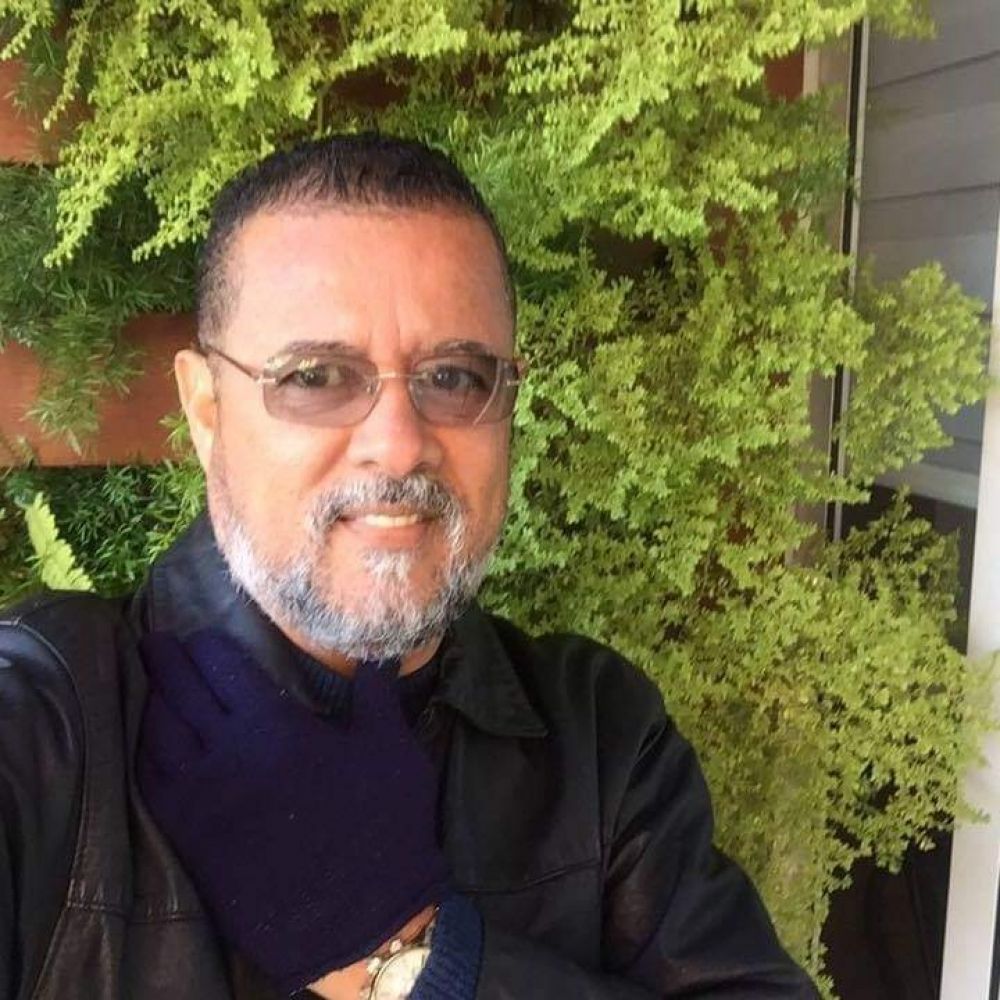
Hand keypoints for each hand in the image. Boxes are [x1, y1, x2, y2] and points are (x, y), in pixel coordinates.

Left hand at [137, 629, 449, 994]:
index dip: (206, 647)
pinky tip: (153, 744)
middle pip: (181, 693)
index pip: (222, 668)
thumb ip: (377, 697)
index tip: (199, 636)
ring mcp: (202, 800)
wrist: (359, 920)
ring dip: (154, 702)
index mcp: (274, 727)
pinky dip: (147, 753)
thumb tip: (377, 656)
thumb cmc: (383, 827)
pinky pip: (152, 784)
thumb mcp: (393, 751)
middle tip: (156, 642)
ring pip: (160, 736)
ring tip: (154, 685)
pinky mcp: (193, 839)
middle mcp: (226, 755)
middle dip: (166, 661)